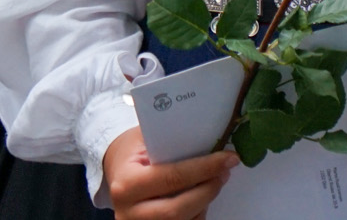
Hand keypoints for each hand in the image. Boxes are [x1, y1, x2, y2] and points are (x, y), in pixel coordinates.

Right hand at [101, 127, 236, 219]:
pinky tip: (201, 196)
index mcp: (126, 184)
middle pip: (177, 209)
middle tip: (224, 172)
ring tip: (214, 182)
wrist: (118, 171)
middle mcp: (128, 212)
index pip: (171, 178)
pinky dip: (198, 213)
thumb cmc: (135, 151)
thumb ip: (173, 138)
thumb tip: (212, 133)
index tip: (229, 158)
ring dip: (204, 203)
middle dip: (208, 190)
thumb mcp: (145, 138)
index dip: (204, 168)